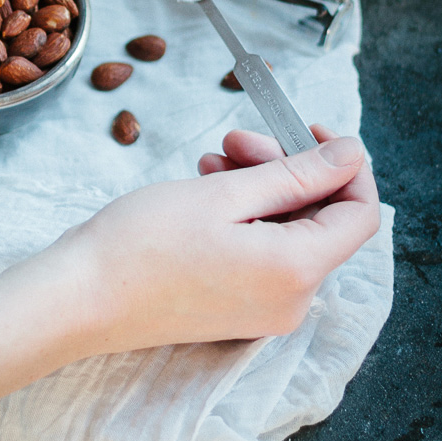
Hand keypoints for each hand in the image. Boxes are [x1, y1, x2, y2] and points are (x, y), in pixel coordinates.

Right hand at [71, 126, 379, 351]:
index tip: (308, 129)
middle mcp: (291, 301)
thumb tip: (352, 156)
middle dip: (285, 168)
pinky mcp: (238, 310)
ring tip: (211, 160)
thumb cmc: (142, 243)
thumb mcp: (224, 193)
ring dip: (259, 186)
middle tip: (236, 138)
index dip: (344, 164)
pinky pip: (262, 252)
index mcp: (297, 271)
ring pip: (287, 231)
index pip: (359, 213)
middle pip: (319, 218)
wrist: (81, 298)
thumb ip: (296, 174)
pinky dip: (243, 215)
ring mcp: (264, 311)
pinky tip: (204, 187)